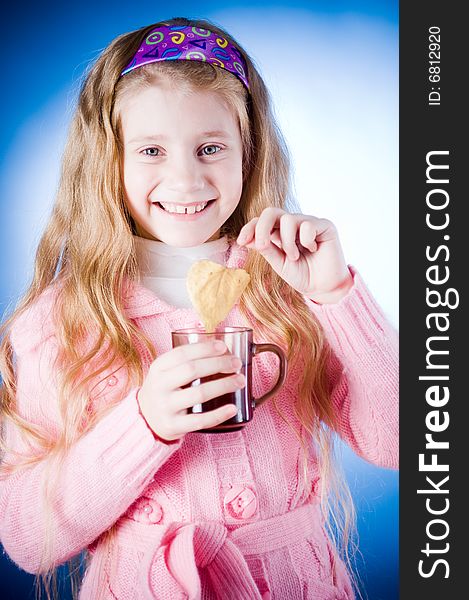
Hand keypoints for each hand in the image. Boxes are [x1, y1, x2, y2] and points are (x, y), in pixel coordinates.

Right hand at [137, 341, 243, 441]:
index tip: (224, 347)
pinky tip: (233, 408)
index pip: (182, 353)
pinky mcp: (173, 426)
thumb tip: (221, 349)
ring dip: (224, 385)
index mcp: (158, 368)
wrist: (145, 419)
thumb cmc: (163, 389)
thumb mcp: (165, 371)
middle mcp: (159, 386)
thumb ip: (185, 361)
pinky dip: (219, 414)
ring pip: (199, 393)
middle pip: (192, 370)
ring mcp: (166, 407)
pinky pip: (200, 420)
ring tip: (240, 381)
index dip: (205, 348)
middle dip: (219, 364)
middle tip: (236, 363)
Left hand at [237, 208, 353, 303]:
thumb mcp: (278, 263)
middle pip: (271, 212)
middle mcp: (293, 224)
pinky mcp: (325, 226)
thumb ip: (266, 249)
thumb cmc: (302, 275)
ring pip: (288, 219)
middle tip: (262, 246)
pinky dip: (306, 240)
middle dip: (262, 227)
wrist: (323, 288)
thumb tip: (247, 239)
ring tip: (294, 257)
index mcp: (279, 232)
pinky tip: (313, 250)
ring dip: (287, 241)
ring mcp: (309, 222)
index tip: (241, 242)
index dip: (249, 228)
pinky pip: (308, 225)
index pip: (261, 221)